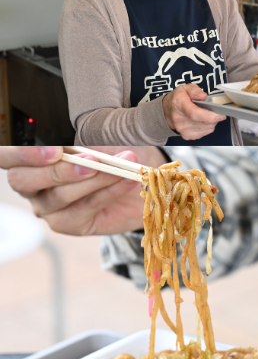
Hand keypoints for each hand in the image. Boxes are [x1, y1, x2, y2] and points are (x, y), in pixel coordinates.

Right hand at [0, 146, 166, 234]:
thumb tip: (85, 134)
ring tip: (120, 168)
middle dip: (56, 171)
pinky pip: (84, 207)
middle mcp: (31, 184)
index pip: (7, 155)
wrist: (142, 179)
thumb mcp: (102, 136)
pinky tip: (127, 180)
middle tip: (90, 161)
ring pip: (58, 195)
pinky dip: (108, 191)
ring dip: (93, 180)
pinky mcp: (67, 223)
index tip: (55, 149)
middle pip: (22, 180)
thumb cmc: (116, 152)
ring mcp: (47, 206)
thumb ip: (86, 136)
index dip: (22, 153)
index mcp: (30, 157)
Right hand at [162, 84, 225, 140]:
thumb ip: (195, 90)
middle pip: (203, 122)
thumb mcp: (185, 88)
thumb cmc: (178, 99)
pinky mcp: (187, 136)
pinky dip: (208, 127)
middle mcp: (179, 119)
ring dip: (212, 122)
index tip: (220, 115)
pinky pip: (204, 133)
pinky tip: (204, 121)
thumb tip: (203, 96)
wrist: (167, 111)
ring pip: (206, 128)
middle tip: (216, 111)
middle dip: (214, 118)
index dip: (209, 116)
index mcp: (179, 104)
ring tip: (208, 115)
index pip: (194, 114)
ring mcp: (182, 129)